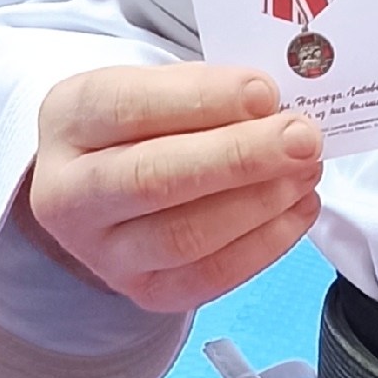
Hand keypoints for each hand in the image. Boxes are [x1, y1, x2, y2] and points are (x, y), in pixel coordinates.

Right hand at [23, 64, 322, 313]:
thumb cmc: (145, 123)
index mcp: (69, 119)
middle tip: (303, 137)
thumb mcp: (156, 85)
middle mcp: (71, 193)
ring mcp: (102, 253)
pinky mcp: (144, 292)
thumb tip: (270, 106)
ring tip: (308, 168)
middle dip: (241, 157)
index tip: (265, 92)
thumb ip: (206, 90)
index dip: (203, 99)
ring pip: (185, 236)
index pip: (128, 107)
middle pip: (155, 179)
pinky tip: (300, 206)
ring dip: (261, 201)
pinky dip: (267, 243)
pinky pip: (210, 277)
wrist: (110, 186)